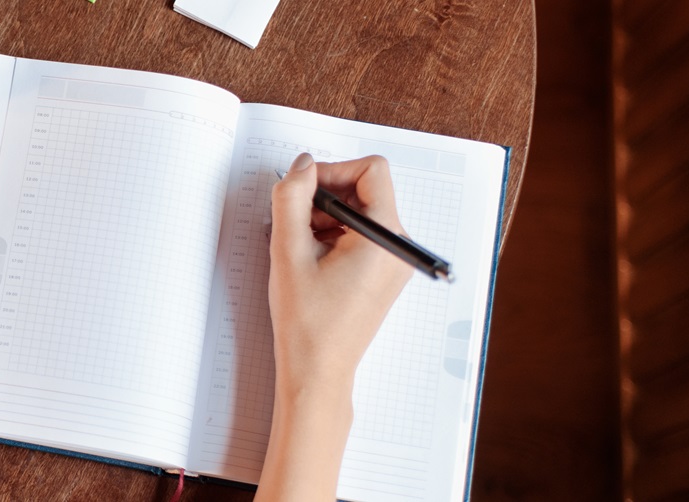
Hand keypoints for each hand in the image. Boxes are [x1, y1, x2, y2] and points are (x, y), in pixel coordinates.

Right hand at [267, 153, 412, 385]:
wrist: (317, 370)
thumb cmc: (307, 321)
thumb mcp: (289, 251)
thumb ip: (291, 198)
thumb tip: (302, 165)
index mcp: (386, 237)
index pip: (371, 171)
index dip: (333, 171)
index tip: (303, 191)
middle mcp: (399, 246)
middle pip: (365, 191)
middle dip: (325, 197)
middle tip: (294, 223)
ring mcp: (394, 261)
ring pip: (360, 213)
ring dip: (326, 218)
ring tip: (299, 246)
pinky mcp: (384, 273)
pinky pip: (362, 236)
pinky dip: (334, 236)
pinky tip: (310, 259)